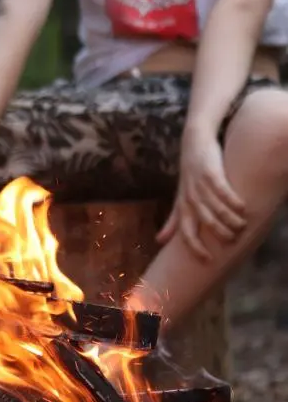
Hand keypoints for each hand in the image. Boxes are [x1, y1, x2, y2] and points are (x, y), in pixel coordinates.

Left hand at [158, 124, 246, 258]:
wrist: (194, 141)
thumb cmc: (189, 174)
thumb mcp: (179, 197)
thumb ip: (172, 220)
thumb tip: (159, 241)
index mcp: (183, 205)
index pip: (186, 231)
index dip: (195, 247)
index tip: (207, 260)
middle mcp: (190, 197)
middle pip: (204, 221)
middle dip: (218, 233)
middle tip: (232, 240)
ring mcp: (199, 185)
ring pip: (215, 207)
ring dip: (230, 219)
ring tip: (241, 226)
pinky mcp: (210, 172)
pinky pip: (222, 190)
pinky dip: (232, 200)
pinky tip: (242, 207)